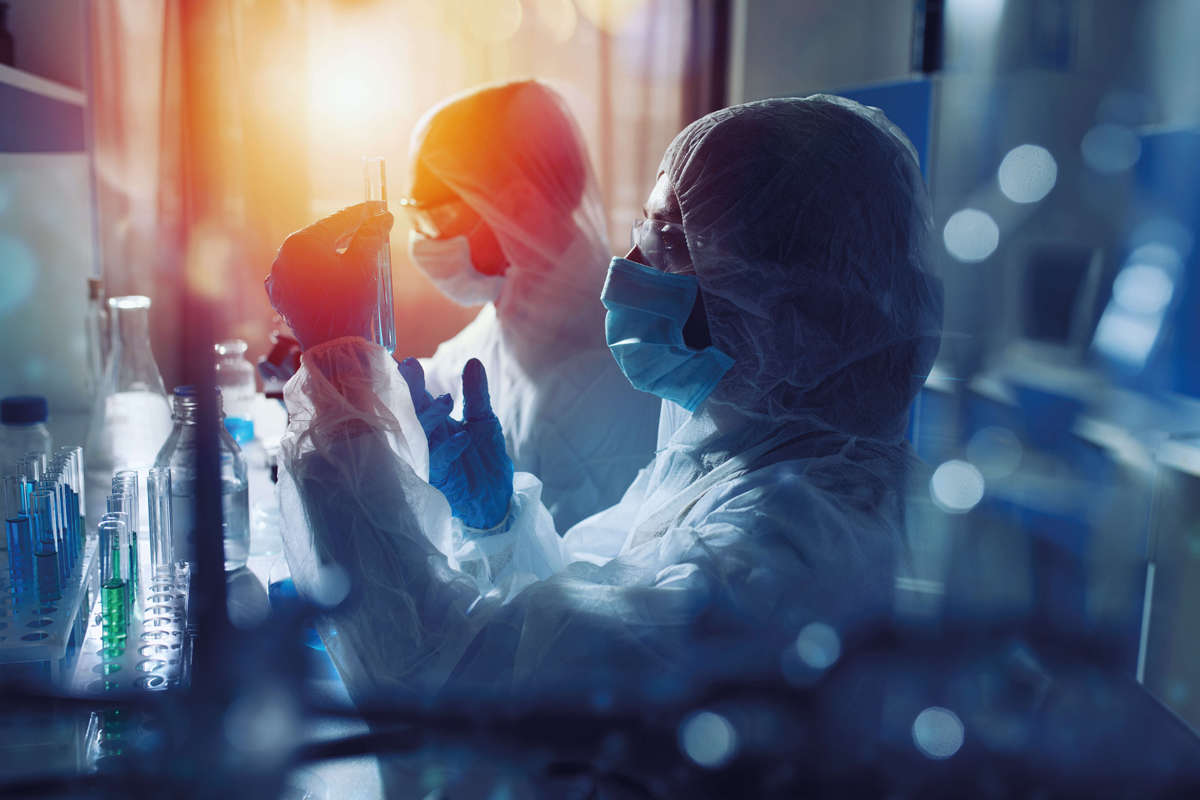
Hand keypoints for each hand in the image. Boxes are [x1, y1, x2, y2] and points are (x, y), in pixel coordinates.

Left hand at [265, 203, 393, 349]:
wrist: (333, 348)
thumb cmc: (349, 304)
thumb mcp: (365, 265)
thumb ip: (372, 236)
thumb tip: (383, 217)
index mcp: (301, 243)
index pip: (338, 220)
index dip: (363, 212)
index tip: (380, 207)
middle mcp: (283, 256)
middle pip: (322, 236)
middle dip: (348, 230)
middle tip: (372, 224)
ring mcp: (278, 277)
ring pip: (311, 255)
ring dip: (332, 249)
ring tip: (355, 247)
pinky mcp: (280, 296)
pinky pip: (301, 274)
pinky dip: (319, 269)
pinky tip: (333, 270)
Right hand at [398, 357, 512, 529]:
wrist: (496, 494)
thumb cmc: (485, 457)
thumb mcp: (484, 420)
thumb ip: (476, 394)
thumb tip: (473, 362)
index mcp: (432, 419)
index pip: (414, 395)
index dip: (408, 378)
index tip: (407, 360)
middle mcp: (425, 436)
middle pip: (408, 410)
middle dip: (407, 389)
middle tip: (409, 367)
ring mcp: (428, 456)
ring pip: (415, 434)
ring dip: (428, 416)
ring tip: (446, 401)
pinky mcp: (436, 477)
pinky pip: (435, 461)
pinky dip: (448, 448)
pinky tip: (462, 437)